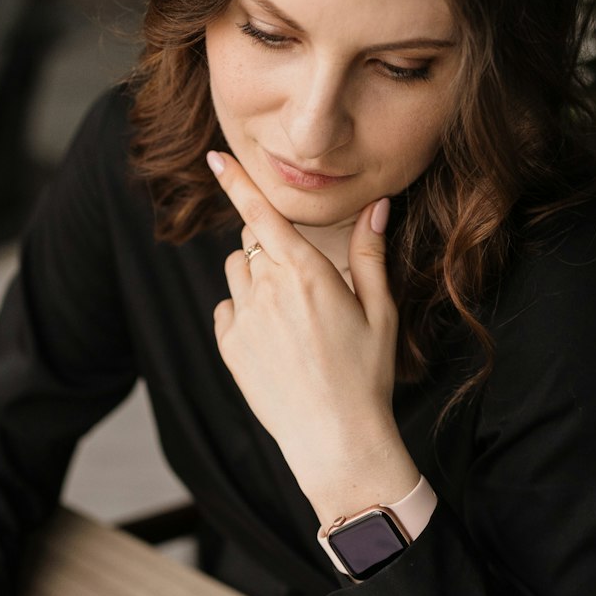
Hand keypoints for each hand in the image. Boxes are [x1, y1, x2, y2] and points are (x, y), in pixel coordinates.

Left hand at [207, 150, 417, 521]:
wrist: (335, 438)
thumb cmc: (365, 375)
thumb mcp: (380, 312)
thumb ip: (371, 255)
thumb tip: (377, 206)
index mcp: (307, 273)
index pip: (263, 213)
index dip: (236, 181)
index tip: (215, 156)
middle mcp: (269, 289)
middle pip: (253, 241)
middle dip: (271, 247)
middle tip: (303, 286)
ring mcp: (244, 319)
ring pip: (237, 272)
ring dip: (256, 279)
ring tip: (290, 317)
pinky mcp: (229, 347)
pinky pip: (227, 309)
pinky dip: (244, 313)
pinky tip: (273, 341)